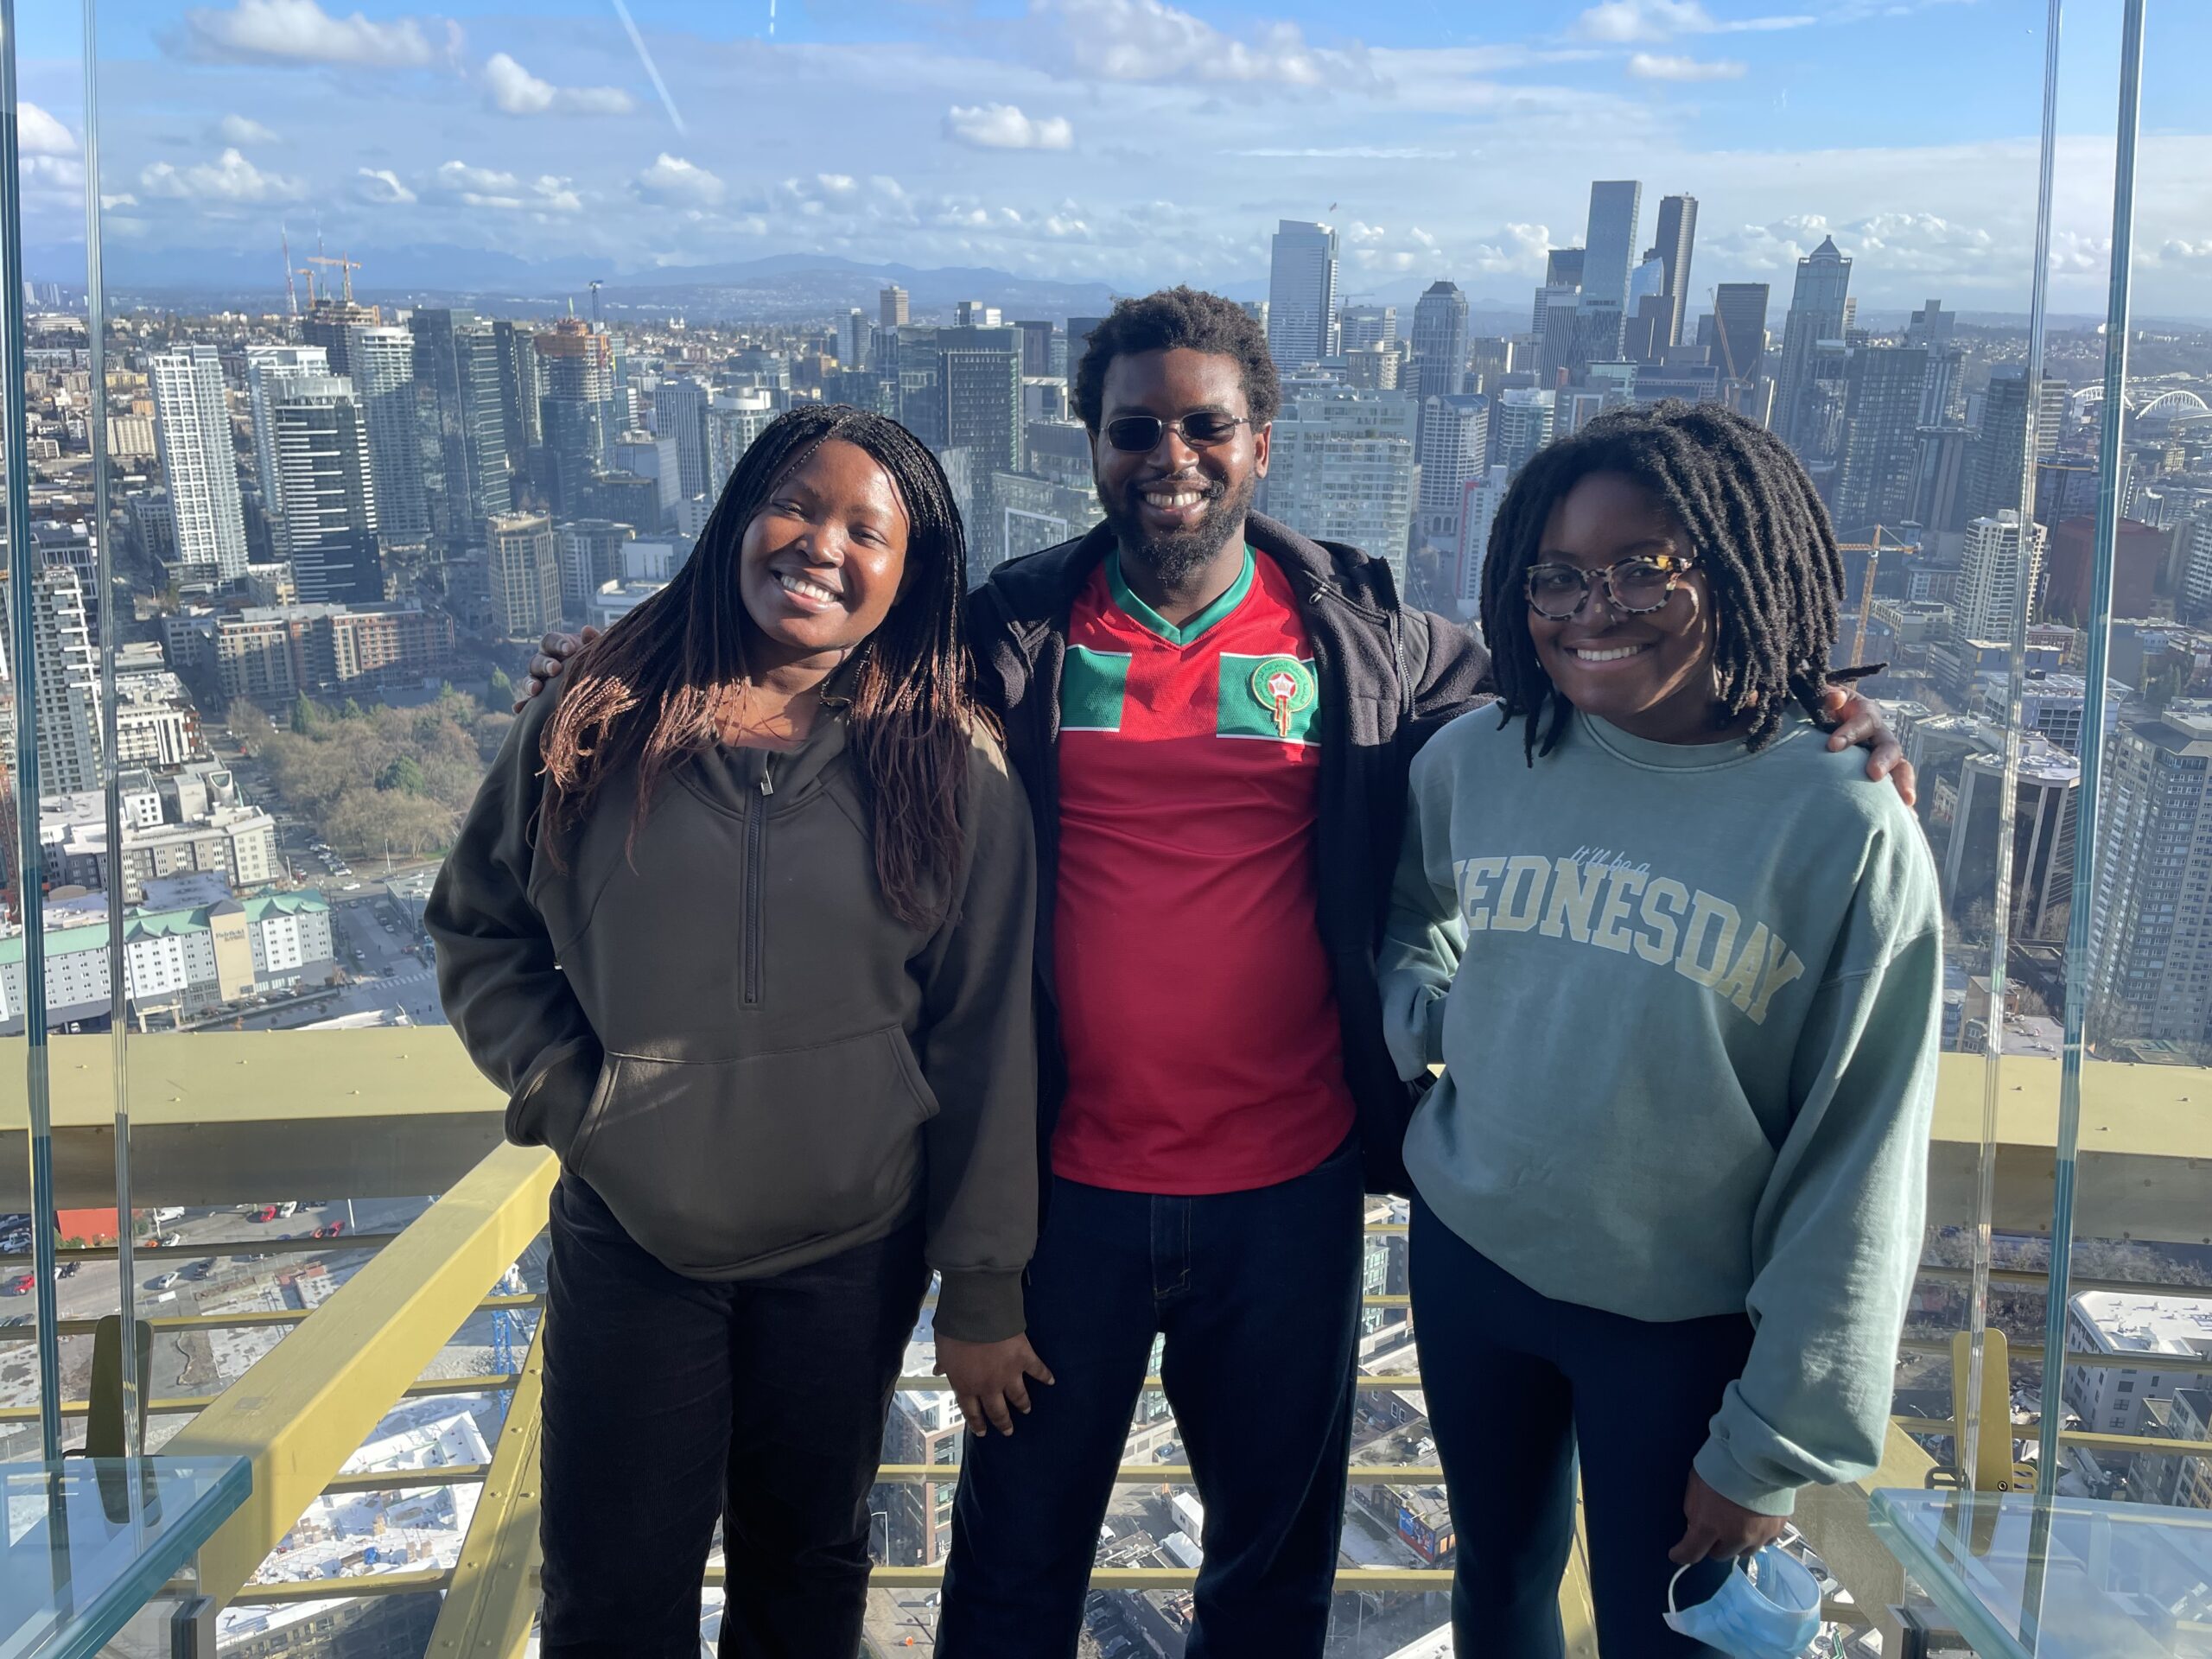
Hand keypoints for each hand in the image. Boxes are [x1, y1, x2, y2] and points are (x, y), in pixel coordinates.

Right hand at [517, 626, 598, 710]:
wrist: (597, 680)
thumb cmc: (594, 659)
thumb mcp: (595, 650)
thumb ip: (593, 640)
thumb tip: (587, 630)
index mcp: (556, 646)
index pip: (550, 641)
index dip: (558, 644)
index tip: (569, 650)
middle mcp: (544, 661)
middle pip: (538, 660)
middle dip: (546, 664)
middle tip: (555, 669)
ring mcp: (540, 680)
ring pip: (529, 679)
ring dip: (530, 684)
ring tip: (536, 690)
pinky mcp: (539, 698)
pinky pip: (527, 702)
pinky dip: (522, 704)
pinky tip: (518, 709)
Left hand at [936, 1334, 1054, 1437]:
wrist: (976, 1315)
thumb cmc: (954, 1332)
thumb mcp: (942, 1349)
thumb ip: (943, 1363)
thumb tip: (937, 1371)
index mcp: (966, 1385)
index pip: (972, 1411)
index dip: (977, 1423)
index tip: (983, 1432)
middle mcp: (989, 1386)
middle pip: (997, 1410)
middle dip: (1003, 1422)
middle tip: (1008, 1430)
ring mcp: (1009, 1374)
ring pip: (1018, 1396)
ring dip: (1023, 1404)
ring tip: (1027, 1409)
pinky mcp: (1024, 1359)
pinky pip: (1037, 1370)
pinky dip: (1045, 1376)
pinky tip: (1051, 1381)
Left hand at [1670, 1470, 1786, 1564]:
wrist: (1758, 1455)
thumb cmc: (1721, 1464)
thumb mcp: (1695, 1484)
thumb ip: (1693, 1510)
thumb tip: (1695, 1526)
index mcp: (1709, 1525)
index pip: (1692, 1553)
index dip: (1682, 1555)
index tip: (1677, 1554)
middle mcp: (1734, 1537)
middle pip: (1718, 1555)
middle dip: (1712, 1544)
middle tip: (1712, 1530)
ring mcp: (1758, 1536)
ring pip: (1742, 1552)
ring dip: (1734, 1543)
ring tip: (1734, 1526)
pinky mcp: (1776, 1531)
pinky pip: (1762, 1543)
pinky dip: (1755, 1537)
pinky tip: (1753, 1523)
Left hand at [1820, 684, 1914, 807]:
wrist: (1828, 718)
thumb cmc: (1825, 708)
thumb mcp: (1824, 697)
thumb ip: (1826, 696)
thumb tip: (1834, 698)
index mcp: (1866, 713)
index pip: (1864, 721)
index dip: (1850, 732)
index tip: (1832, 746)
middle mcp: (1880, 735)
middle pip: (1889, 747)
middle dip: (1883, 761)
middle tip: (1874, 774)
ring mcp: (1884, 755)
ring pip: (1901, 768)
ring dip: (1903, 783)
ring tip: (1905, 801)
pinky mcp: (1884, 772)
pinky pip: (1896, 788)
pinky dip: (1902, 802)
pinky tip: (1909, 819)